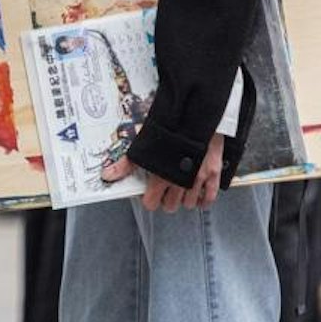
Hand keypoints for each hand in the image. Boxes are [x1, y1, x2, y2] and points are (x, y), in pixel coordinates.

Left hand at [102, 132, 225, 211]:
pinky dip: (203, 199)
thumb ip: (126, 164)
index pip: (152, 203)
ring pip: (189, 204)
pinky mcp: (213, 174)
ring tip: (180, 188)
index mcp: (162, 176)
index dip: (149, 199)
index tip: (149, 192)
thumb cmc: (171, 128)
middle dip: (166, 200)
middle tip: (164, 189)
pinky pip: (209, 198)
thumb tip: (107, 175)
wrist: (195, 115)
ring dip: (184, 199)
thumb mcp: (144, 145)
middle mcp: (180, 182)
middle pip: (170, 206)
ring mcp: (198, 179)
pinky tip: (197, 193)